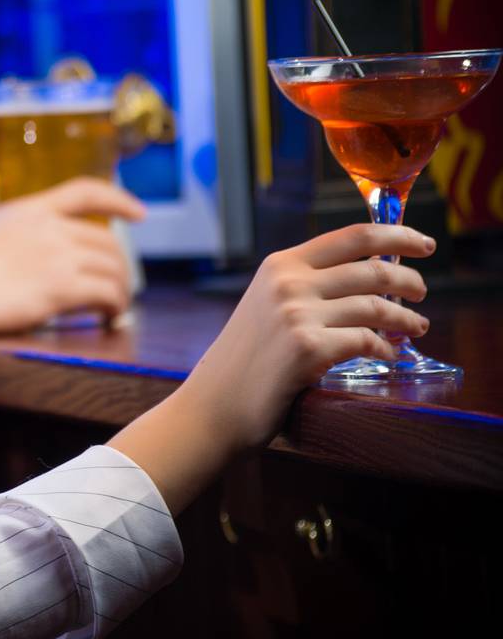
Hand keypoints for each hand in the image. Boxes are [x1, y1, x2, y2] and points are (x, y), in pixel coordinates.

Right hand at [0, 176, 146, 345]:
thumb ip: (16, 237)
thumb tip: (37, 256)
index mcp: (26, 210)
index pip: (83, 191)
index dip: (117, 199)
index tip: (139, 212)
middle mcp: (46, 227)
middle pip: (106, 241)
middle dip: (119, 266)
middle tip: (115, 288)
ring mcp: (55, 255)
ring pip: (113, 269)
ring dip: (120, 291)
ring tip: (113, 309)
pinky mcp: (61, 287)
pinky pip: (108, 294)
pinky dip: (115, 307)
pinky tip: (107, 318)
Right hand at [183, 223, 432, 451]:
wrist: (215, 403)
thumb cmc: (247, 358)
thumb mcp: (268, 305)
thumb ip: (307, 286)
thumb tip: (371, 277)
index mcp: (280, 264)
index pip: (353, 237)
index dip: (397, 235)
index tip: (423, 244)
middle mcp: (288, 282)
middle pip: (373, 269)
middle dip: (410, 281)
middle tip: (421, 294)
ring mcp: (297, 315)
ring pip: (376, 306)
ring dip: (407, 318)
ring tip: (417, 327)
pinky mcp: (308, 349)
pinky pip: (367, 342)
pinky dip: (386, 349)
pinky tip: (389, 354)